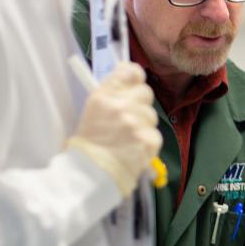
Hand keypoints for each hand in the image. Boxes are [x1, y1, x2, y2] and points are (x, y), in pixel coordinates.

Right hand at [66, 62, 162, 196]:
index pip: (130, 71)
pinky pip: (155, 133)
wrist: (92, 174)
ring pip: (152, 115)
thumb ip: (110, 93)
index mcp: (103, 96)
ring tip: (127, 138)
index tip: (132, 83)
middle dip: (139, 103)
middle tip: (128, 117)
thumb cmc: (89, 144)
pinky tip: (134, 148)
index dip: (134, 77)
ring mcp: (136, 123)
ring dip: (143, 124)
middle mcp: (121, 106)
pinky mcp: (148, 139)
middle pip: (145, 92)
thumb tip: (128, 77)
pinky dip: (147, 142)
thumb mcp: (92, 111)